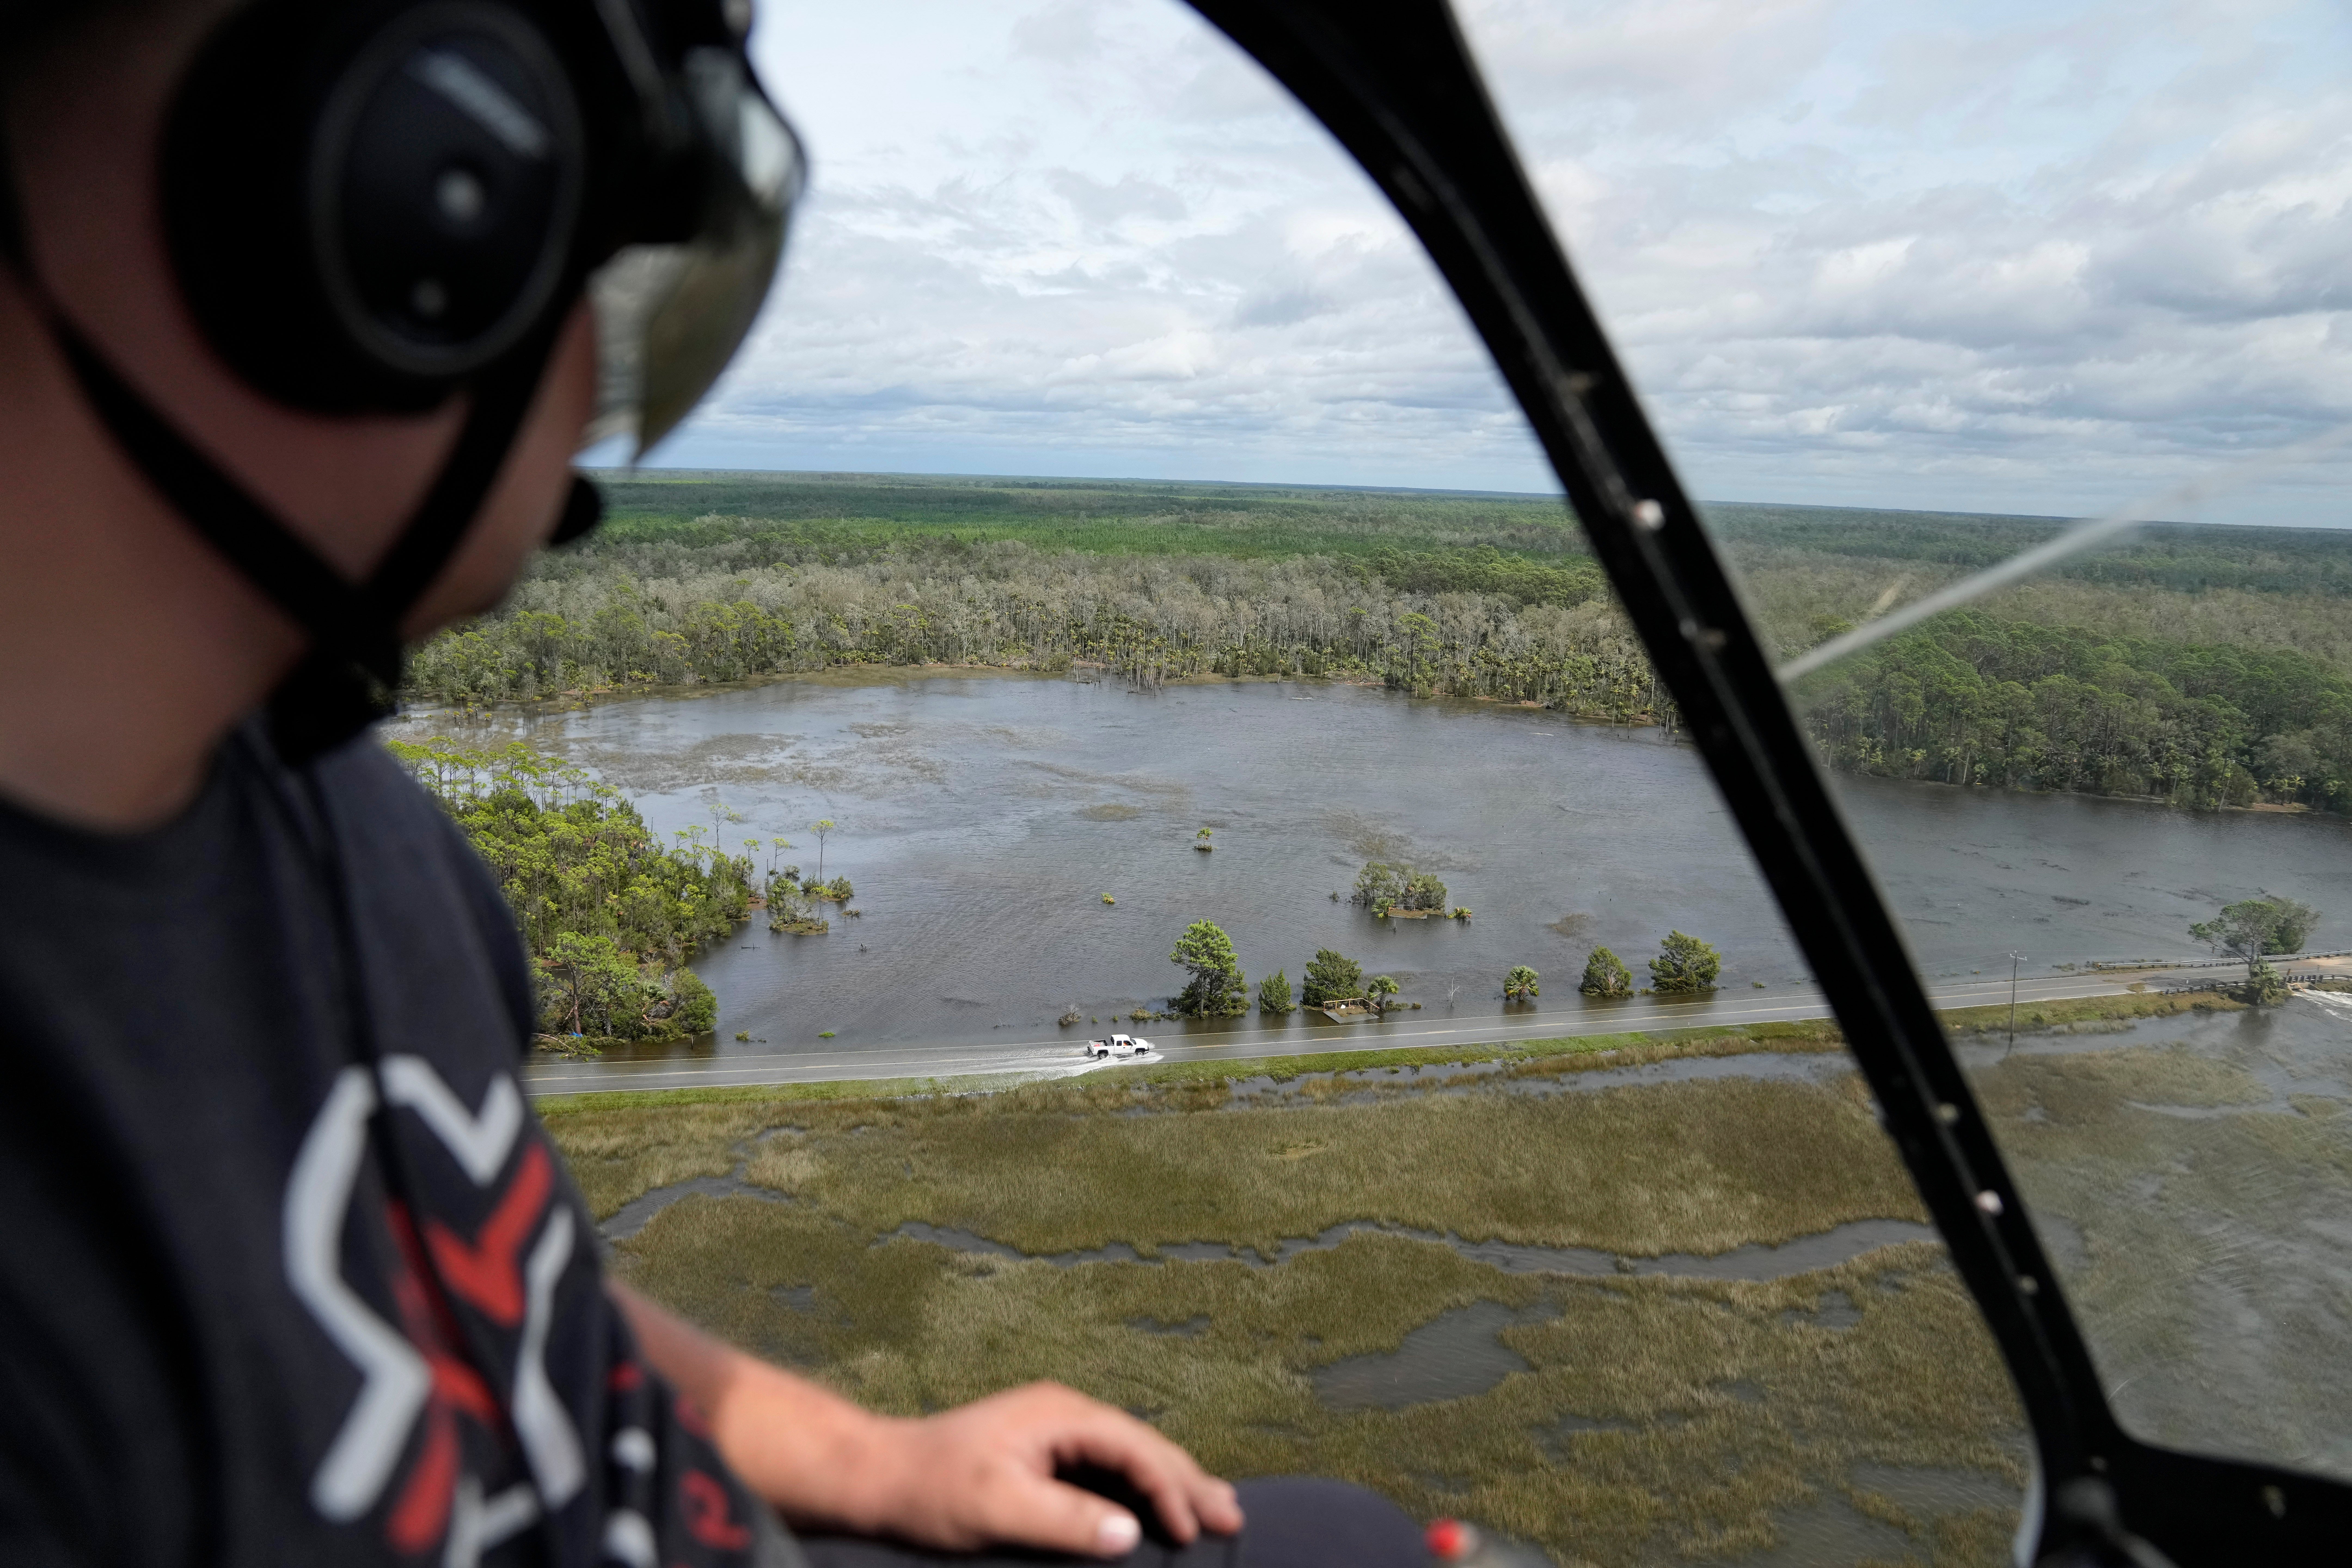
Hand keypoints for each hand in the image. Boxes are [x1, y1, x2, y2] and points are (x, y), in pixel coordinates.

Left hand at [611, 1284, 1240, 1556]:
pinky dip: (1140, 1487)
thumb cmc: (931, 1491)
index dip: (1169, 1487)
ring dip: (1170, 1483)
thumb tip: (1130, 1531)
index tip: (1193, 1529)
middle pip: (1142, 1445)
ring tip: (1214, 1509)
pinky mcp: (1044, 1454)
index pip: (1133, 1447)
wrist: (878, 1476)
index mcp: (1058, 1415)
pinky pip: (1107, 1468)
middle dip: (1188, 1480)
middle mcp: (1063, 1415)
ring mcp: (1054, 1432)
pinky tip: (1157, 1507)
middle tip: (1233, 1517)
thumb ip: (1064, 1520)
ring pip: (1129, 1454)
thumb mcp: (996, 1508)